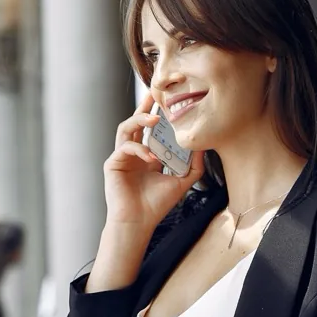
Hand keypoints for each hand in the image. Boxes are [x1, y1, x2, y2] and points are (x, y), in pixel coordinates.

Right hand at [104, 93, 204, 229]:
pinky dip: (139, 149)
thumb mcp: (181, 183)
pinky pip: (125, 147)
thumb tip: (204, 146)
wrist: (138, 223)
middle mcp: (132, 154)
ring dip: (139, 119)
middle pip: (136, 122)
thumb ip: (193, 166)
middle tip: (155, 93)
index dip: (157, 113)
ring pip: (125, 128)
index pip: (150, 129)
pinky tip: (152, 157)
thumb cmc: (155, 206)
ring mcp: (121, 157)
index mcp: (146, 156)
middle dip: (144, 106)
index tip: (168, 100)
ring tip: (154, 117)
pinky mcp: (112, 164)